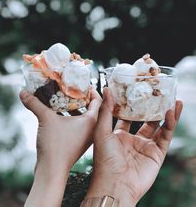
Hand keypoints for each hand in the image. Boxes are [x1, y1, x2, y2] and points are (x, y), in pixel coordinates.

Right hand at [20, 88, 101, 206]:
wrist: (52, 171)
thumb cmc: (55, 145)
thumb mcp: (46, 119)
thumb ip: (35, 104)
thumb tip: (23, 93)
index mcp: (91, 120)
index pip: (98, 100)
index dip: (91, 90)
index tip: (83, 84)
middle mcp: (91, 129)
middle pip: (90, 108)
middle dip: (81, 98)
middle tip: (71, 89)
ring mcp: (85, 137)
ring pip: (82, 117)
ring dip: (74, 108)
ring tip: (63, 99)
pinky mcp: (77, 142)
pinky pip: (77, 125)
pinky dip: (70, 118)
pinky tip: (57, 114)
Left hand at [86, 88, 182, 206]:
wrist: (115, 185)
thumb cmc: (104, 160)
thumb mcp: (102, 131)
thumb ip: (106, 110)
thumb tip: (107, 89)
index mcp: (118, 135)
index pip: (127, 115)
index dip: (132, 104)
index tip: (137, 90)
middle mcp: (133, 140)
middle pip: (146, 120)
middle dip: (152, 108)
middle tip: (159, 94)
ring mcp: (145, 147)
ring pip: (159, 126)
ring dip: (167, 114)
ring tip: (173, 99)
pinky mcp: (156, 154)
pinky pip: (165, 136)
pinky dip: (169, 124)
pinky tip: (171, 112)